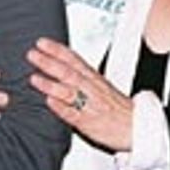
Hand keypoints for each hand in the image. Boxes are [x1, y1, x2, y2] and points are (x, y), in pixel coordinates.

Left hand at [28, 37, 132, 152]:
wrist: (136, 126)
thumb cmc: (117, 108)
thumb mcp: (100, 86)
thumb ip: (81, 76)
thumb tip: (62, 66)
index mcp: (93, 78)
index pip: (73, 59)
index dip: (57, 50)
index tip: (42, 42)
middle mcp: (91, 89)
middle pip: (68, 72)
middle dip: (49, 62)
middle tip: (32, 54)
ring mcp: (89, 105)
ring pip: (69, 92)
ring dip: (51, 84)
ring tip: (34, 78)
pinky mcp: (89, 123)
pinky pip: (74, 115)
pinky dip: (62, 108)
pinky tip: (50, 102)